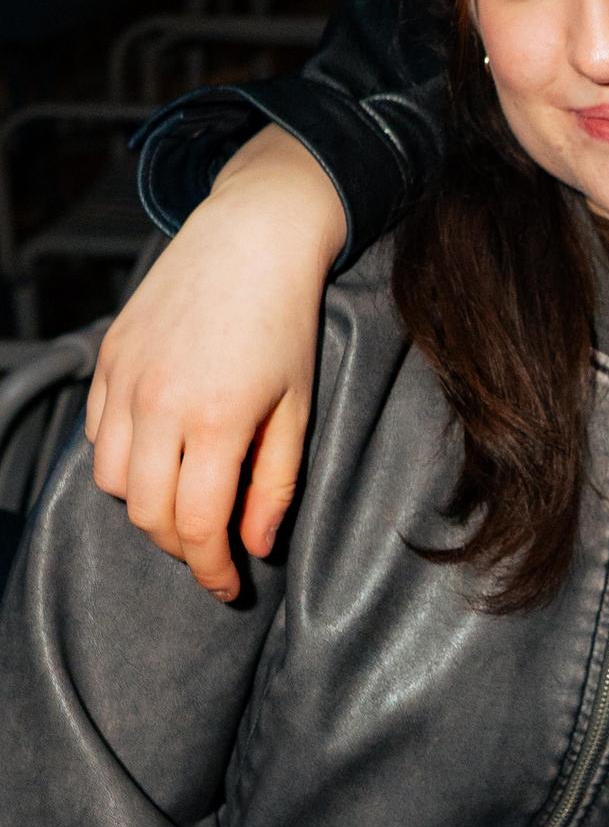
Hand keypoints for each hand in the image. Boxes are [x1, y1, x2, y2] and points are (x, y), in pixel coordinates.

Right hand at [87, 122, 345, 600]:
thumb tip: (253, 545)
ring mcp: (125, 379)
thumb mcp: (296, 409)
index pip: (199, 526)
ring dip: (144, 504)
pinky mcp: (107, 358)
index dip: (211, 570)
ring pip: (111, 480)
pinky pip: (96, 434)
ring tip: (183, 500)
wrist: (250, 239)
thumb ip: (274, 484)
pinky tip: (157, 454)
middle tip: (210, 548)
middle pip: (147, 513)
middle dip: (180, 545)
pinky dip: (121, 459)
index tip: (227, 587)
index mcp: (216, 421)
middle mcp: (160, 404)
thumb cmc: (286, 324)